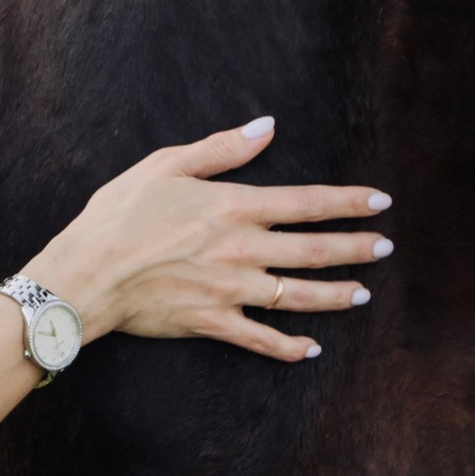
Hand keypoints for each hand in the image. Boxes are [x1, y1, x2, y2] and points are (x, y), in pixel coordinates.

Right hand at [31, 117, 391, 362]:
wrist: (87, 272)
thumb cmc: (119, 213)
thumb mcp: (167, 164)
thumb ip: (222, 148)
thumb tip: (267, 127)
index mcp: (235, 207)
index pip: (308, 203)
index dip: (349, 203)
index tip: (381, 203)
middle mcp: (243, 250)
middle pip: (315, 251)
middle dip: (356, 249)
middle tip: (387, 248)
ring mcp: (232, 290)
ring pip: (299, 296)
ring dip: (336, 295)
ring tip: (363, 293)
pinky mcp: (213, 323)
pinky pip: (262, 339)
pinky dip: (289, 347)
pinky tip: (311, 348)